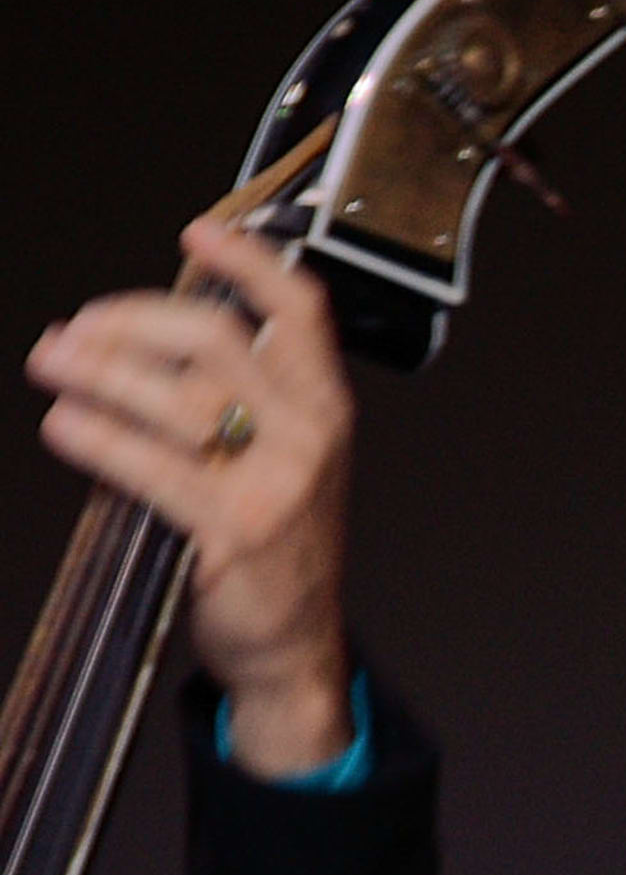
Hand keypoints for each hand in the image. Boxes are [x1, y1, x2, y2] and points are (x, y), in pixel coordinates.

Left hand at [27, 220, 355, 772]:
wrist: (292, 642)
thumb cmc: (274, 541)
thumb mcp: (282, 458)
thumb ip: (233, 397)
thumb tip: (127, 342)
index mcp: (325, 409)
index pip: (301, 312)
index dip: (249, 263)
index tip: (199, 232)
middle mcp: (311, 437)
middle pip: (214, 341)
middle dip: (130, 322)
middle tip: (76, 331)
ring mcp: (278, 484)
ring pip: (176, 398)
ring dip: (97, 371)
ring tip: (52, 365)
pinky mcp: (236, 530)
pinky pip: (152, 466)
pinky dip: (97, 437)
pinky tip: (65, 425)